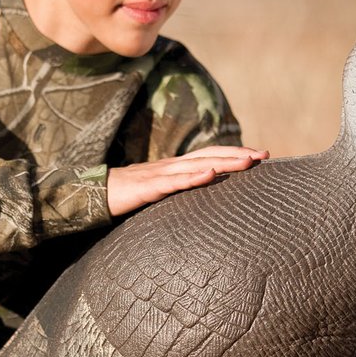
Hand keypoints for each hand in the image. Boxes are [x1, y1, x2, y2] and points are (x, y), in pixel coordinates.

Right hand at [106, 146, 268, 216]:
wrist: (91, 196)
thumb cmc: (125, 197)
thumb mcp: (158, 195)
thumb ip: (178, 195)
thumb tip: (202, 202)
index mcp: (174, 168)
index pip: (209, 156)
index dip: (234, 154)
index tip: (260, 156)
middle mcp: (170, 167)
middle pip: (209, 155)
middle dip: (238, 155)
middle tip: (264, 155)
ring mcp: (159, 175)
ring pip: (197, 165)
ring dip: (224, 162)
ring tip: (247, 161)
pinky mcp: (147, 187)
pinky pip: (173, 182)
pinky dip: (193, 177)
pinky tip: (210, 175)